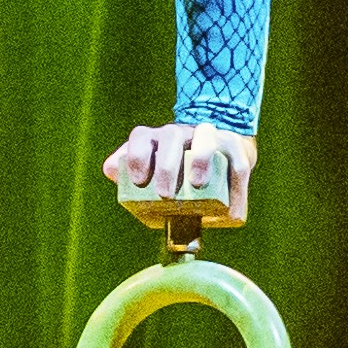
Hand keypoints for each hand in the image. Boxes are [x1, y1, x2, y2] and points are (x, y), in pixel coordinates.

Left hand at [104, 119, 251, 231]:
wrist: (220, 149)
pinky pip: (237, 163)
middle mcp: (183, 132)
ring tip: (198, 185)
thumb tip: (110, 170)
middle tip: (164, 195)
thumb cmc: (179, 165)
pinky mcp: (236, 147)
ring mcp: (211, 135)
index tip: (138, 180)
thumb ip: (128, 166)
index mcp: (158, 138)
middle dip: (166, 164)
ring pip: (205, 136)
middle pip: (171, 135)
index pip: (143, 136)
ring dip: (201, 158)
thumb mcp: (153, 164)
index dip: (137, 155)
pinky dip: (237, 190)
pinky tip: (232, 215)